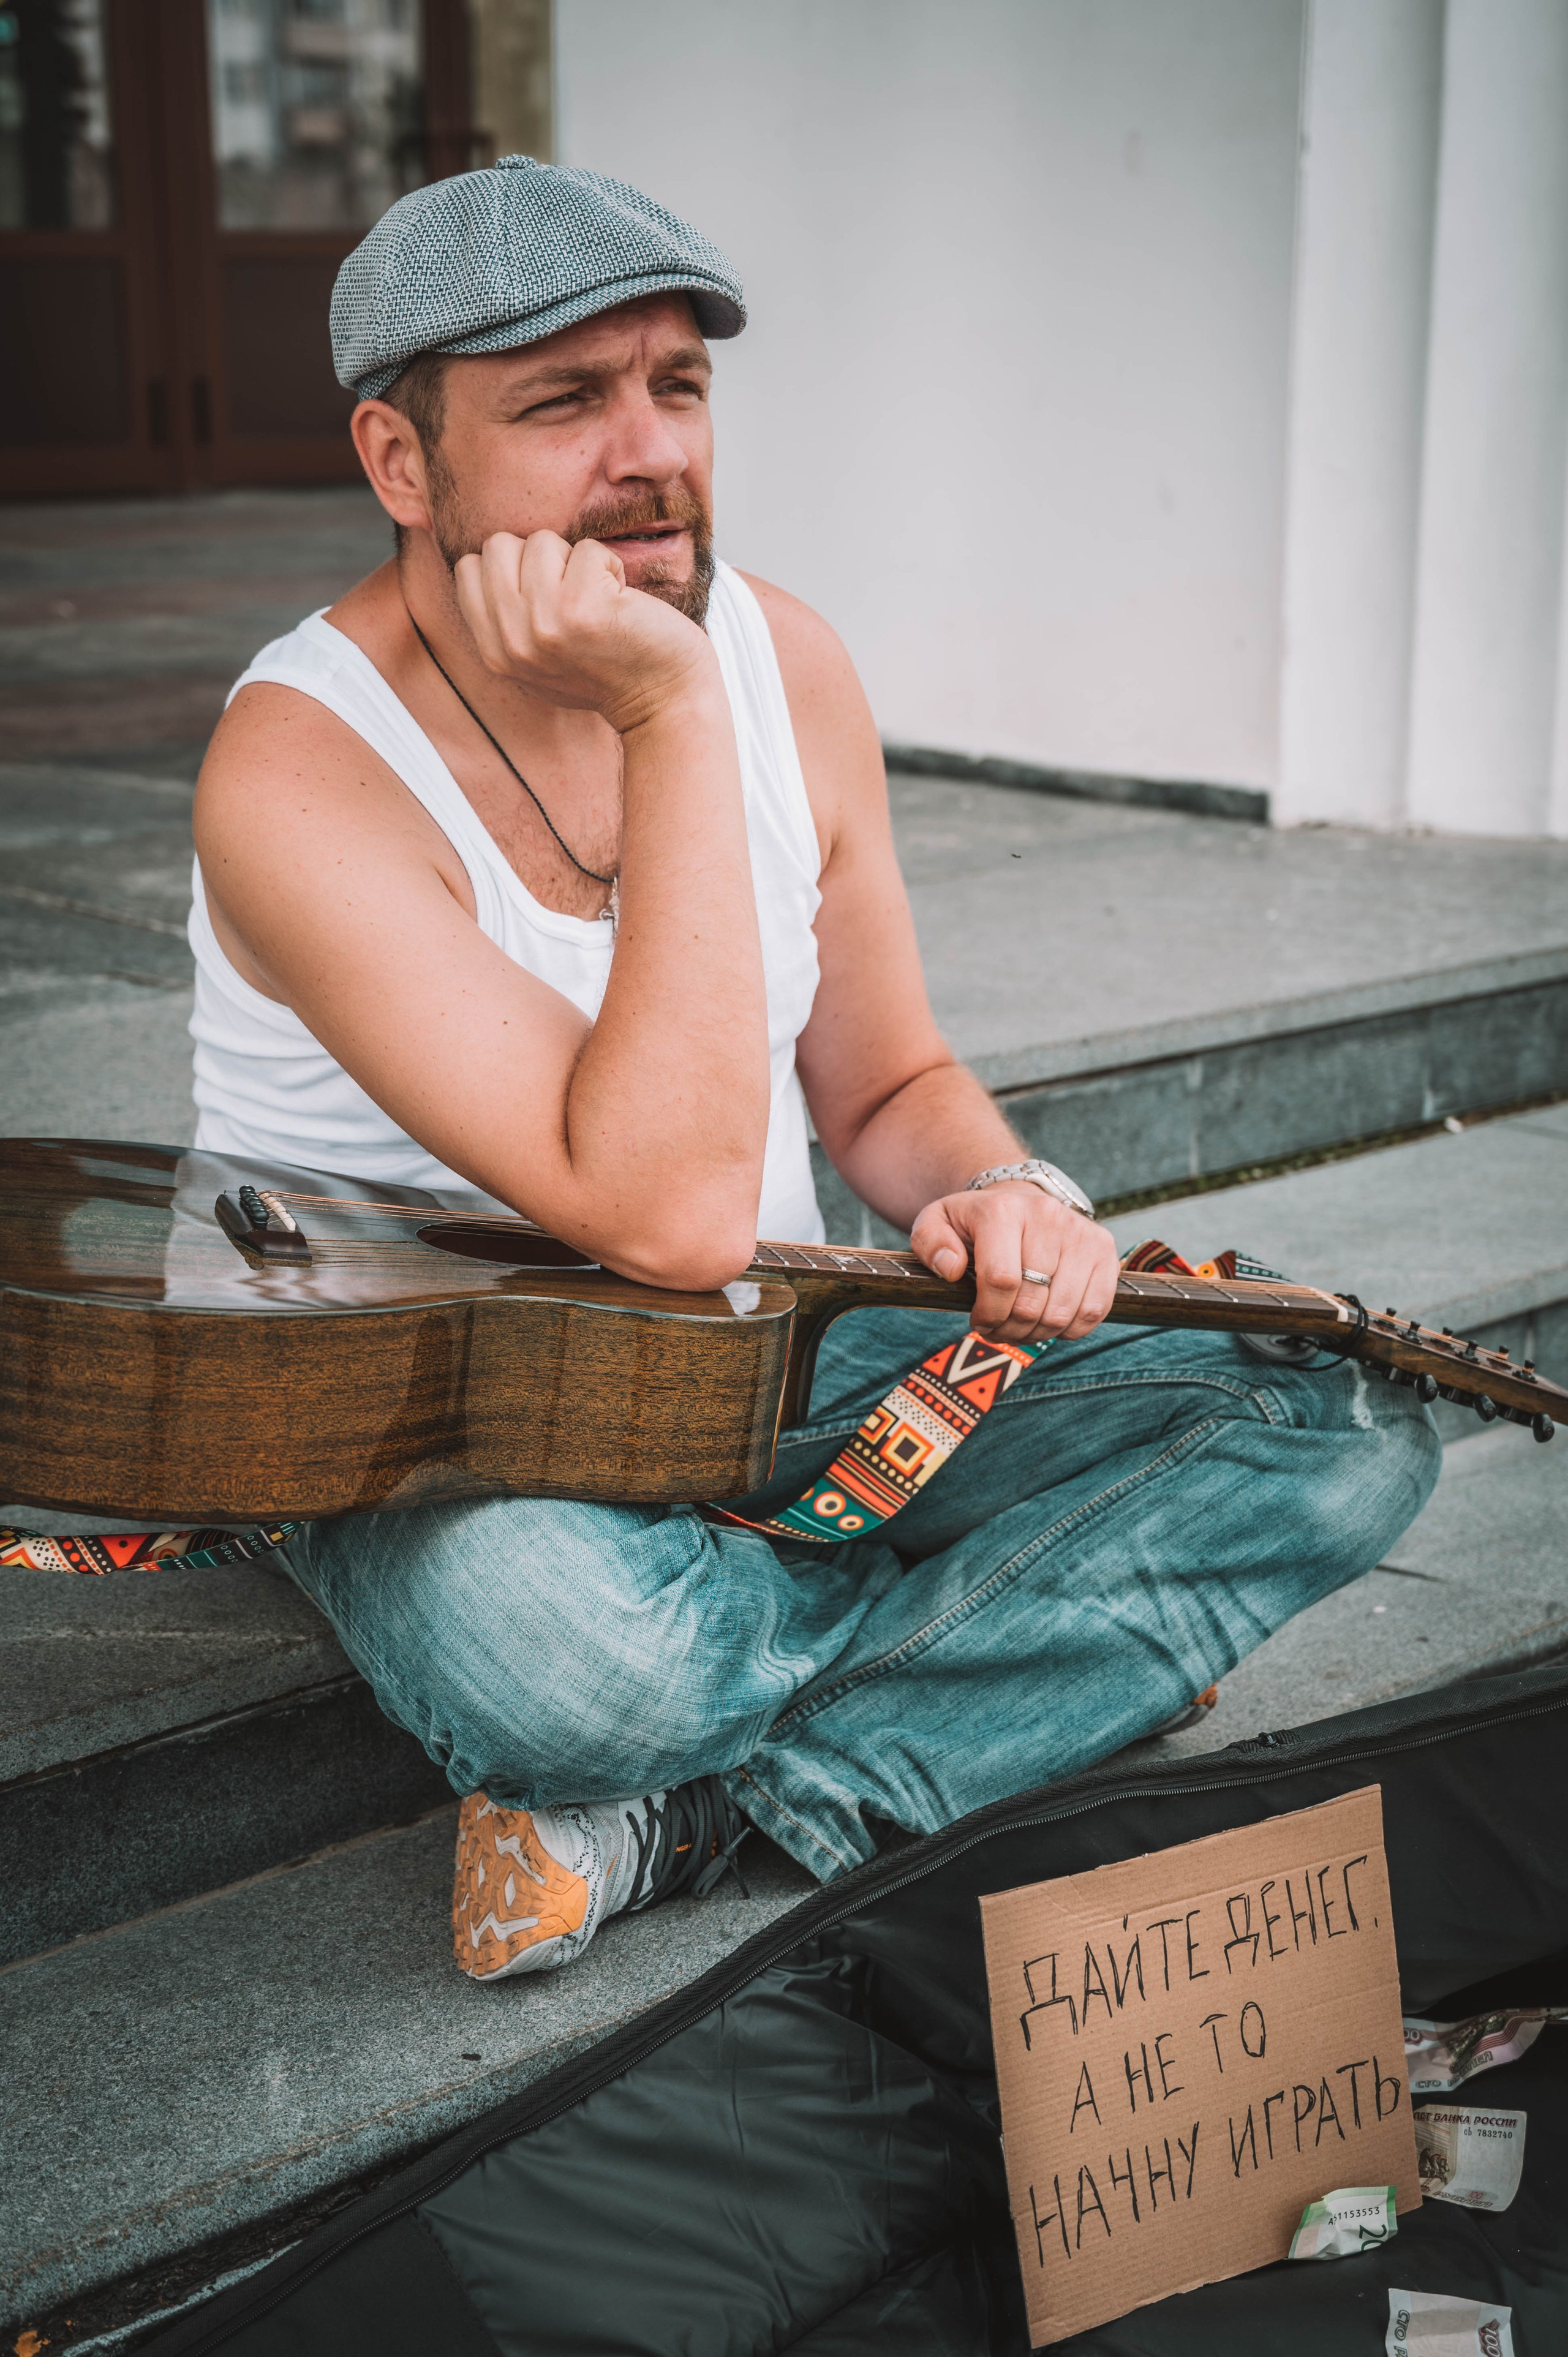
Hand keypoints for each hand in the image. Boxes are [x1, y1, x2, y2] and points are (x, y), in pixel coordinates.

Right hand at [454, 529, 715, 732]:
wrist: (662, 702)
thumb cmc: (607, 670)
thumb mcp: (538, 656)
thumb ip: (506, 616)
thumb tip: (484, 555)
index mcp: (494, 652)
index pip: (469, 568)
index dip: (512, 567)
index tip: (548, 597)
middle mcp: (511, 641)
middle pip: (498, 545)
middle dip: (541, 558)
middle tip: (574, 595)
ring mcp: (544, 625)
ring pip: (541, 541)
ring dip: (578, 561)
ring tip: (599, 600)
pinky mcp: (583, 609)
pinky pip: (588, 549)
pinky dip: (611, 567)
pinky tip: (622, 603)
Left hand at [910, 1180, 1120, 1342]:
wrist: (1019, 1201)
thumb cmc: (975, 1223)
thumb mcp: (937, 1223)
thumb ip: (931, 1242)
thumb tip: (951, 1268)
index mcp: (1002, 1210)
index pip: (1001, 1280)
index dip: (989, 1314)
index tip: (978, 1321)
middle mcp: (1047, 1216)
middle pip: (1032, 1302)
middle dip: (1010, 1328)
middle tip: (999, 1329)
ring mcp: (1081, 1233)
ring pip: (1063, 1312)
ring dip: (1038, 1333)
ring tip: (1022, 1327)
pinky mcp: (1104, 1249)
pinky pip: (1094, 1309)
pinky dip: (1071, 1329)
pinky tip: (1050, 1321)